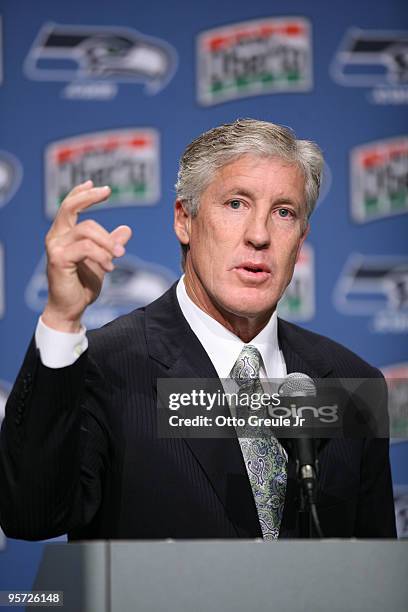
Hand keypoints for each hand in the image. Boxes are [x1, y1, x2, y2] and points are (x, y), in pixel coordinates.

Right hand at [42, 180, 131, 331]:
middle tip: (108, 192)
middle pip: (70, 207)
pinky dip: (102, 256)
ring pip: (86, 230)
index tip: (100, 186)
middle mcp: (56, 237)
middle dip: (90, 197)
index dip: (82, 193)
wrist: (71, 308)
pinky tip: (109, 267)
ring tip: (119, 257)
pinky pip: (85, 248)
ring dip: (107, 242)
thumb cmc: (82, 285)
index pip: (69, 205)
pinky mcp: (58, 259)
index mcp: (64, 234)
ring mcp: (55, 247)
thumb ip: (111, 245)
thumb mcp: (102, 260)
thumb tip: (126, 229)